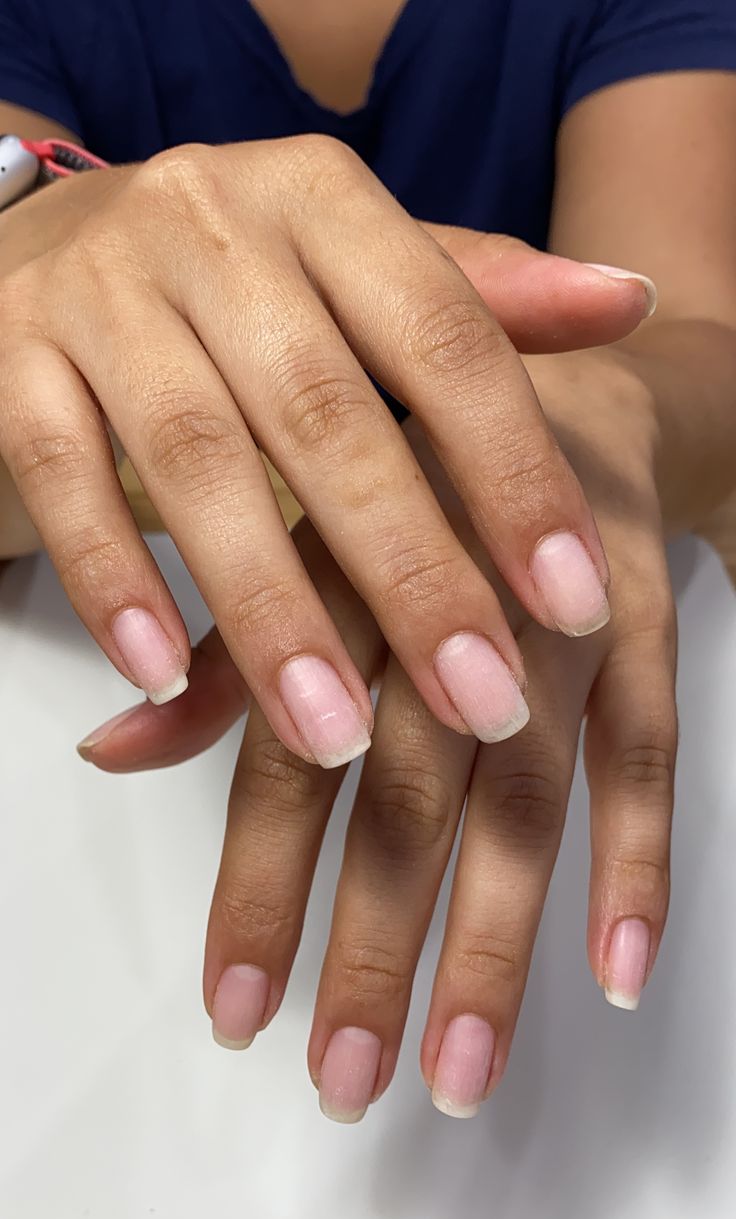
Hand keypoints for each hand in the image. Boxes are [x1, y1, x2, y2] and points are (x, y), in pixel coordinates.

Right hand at [0, 135, 653, 764]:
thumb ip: (482, 301)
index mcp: (322, 201)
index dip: (514, 471)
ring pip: (194, 459)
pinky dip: (112, 578)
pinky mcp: (10, 358)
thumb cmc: (241, 282)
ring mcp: (99, 290)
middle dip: (411, 573)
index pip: (444, 336)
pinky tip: (162, 676)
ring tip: (332, 731)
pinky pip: (59, 473)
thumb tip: (628, 303)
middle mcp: (211, 226)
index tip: (573, 601)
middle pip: (327, 414)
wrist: (52, 239)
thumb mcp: (359, 272)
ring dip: (268, 609)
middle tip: (481, 701)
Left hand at [81, 348, 676, 1118]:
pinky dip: (641, 860)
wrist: (551, 376)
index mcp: (341, 574)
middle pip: (407, 798)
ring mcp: (558, 618)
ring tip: (458, 1073)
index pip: (291, 756)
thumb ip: (220, 653)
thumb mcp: (295, 537)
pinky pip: (651, 751)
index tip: (235, 1010)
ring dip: (494, 944)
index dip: (261, 887)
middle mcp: (447, 602)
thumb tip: (109, 752)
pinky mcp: (647, 622)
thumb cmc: (400, 475)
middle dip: (371, 947)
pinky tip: (618, 972)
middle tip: (340, 1078)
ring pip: (527, 799)